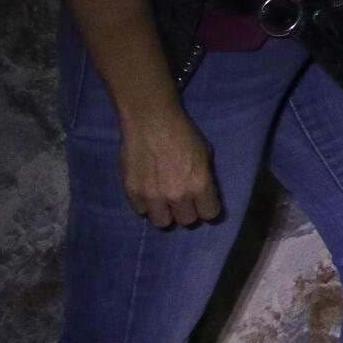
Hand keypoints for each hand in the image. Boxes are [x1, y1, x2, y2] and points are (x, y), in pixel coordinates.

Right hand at [118, 106, 221, 228]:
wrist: (150, 120)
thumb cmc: (182, 132)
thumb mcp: (204, 152)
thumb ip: (204, 176)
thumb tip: (204, 193)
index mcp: (199, 184)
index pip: (210, 214)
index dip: (208, 208)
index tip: (204, 203)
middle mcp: (177, 195)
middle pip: (187, 220)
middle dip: (187, 210)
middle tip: (183, 199)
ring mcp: (152, 196)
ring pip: (162, 222)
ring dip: (165, 212)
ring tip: (164, 200)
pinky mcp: (132, 192)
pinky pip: (141, 211)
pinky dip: (146, 204)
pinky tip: (148, 190)